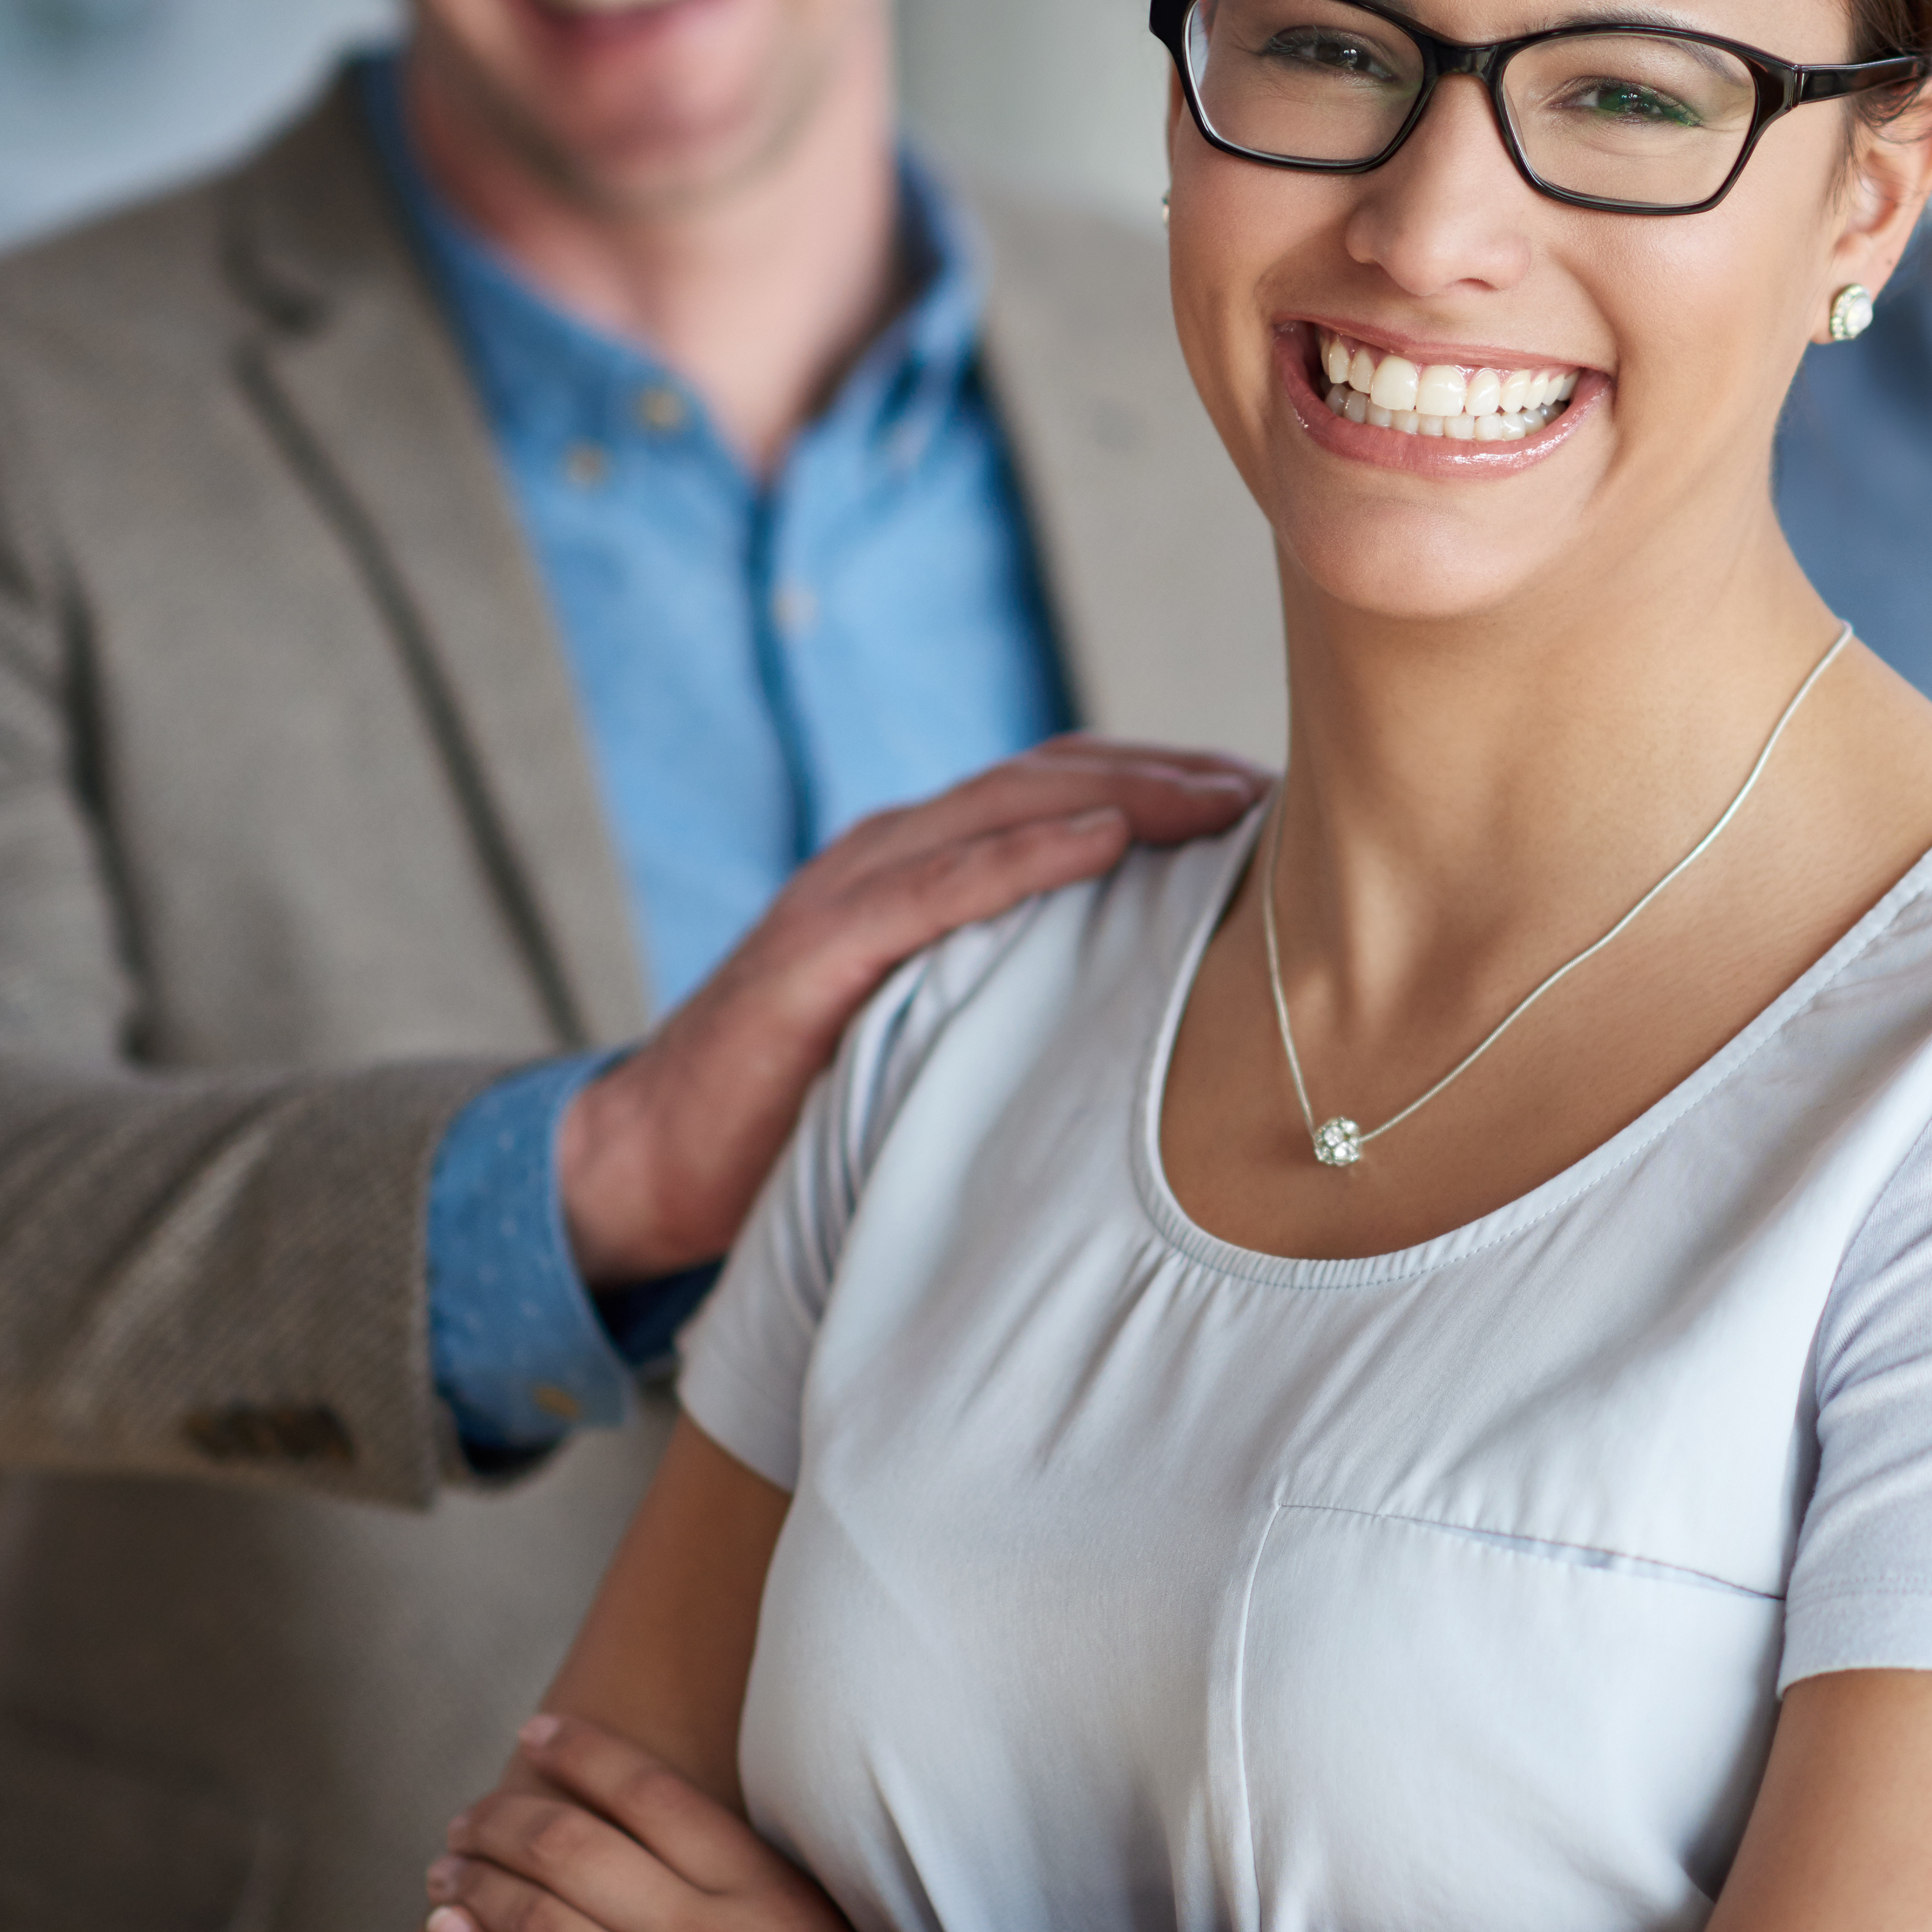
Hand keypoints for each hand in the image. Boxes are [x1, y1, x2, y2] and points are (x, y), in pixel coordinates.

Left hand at [422, 1714, 857, 1931]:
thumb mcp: (800, 1921)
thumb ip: (738, 1876)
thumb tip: (630, 1823)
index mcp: (759, 1892)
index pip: (652, 1795)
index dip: (585, 1753)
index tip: (537, 1732)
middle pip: (577, 1850)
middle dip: (506, 1823)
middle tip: (467, 1817)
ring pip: (539, 1920)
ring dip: (477, 1884)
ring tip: (448, 1868)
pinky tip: (447, 1930)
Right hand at [559, 737, 1262, 1282]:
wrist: (654, 1160)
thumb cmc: (812, 1098)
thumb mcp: (940, 1025)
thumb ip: (1021, 985)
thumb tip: (1165, 999)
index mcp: (927, 865)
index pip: (1069, 789)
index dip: (1171, 779)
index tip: (1272, 795)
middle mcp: (893, 854)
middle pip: (1056, 779)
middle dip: (1171, 771)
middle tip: (1277, 785)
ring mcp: (849, 892)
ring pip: (1005, 808)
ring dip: (1123, 792)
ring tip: (1223, 797)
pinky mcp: (812, 952)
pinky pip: (931, 886)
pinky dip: (1020, 855)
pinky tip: (1101, 842)